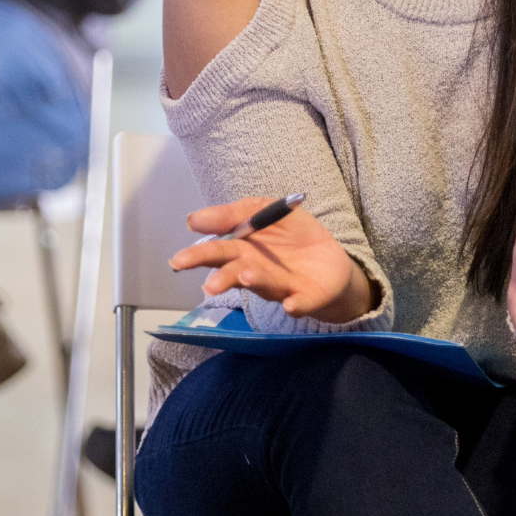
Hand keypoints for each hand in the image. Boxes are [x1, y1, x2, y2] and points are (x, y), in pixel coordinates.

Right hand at [169, 200, 373, 323]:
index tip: (182, 258)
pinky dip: (296, 304)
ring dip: (254, 280)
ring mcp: (281, 285)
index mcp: (243, 250)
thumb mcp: (265, 210)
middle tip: (202, 281)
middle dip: (218, 277)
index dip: (199, 254)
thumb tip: (194, 218)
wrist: (332, 259)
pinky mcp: (307, 297)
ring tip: (245, 275)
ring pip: (264, 284)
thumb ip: (234, 213)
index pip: (216, 252)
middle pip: (233, 272)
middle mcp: (256, 271)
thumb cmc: (293, 236)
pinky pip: (301, 302)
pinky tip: (290, 304)